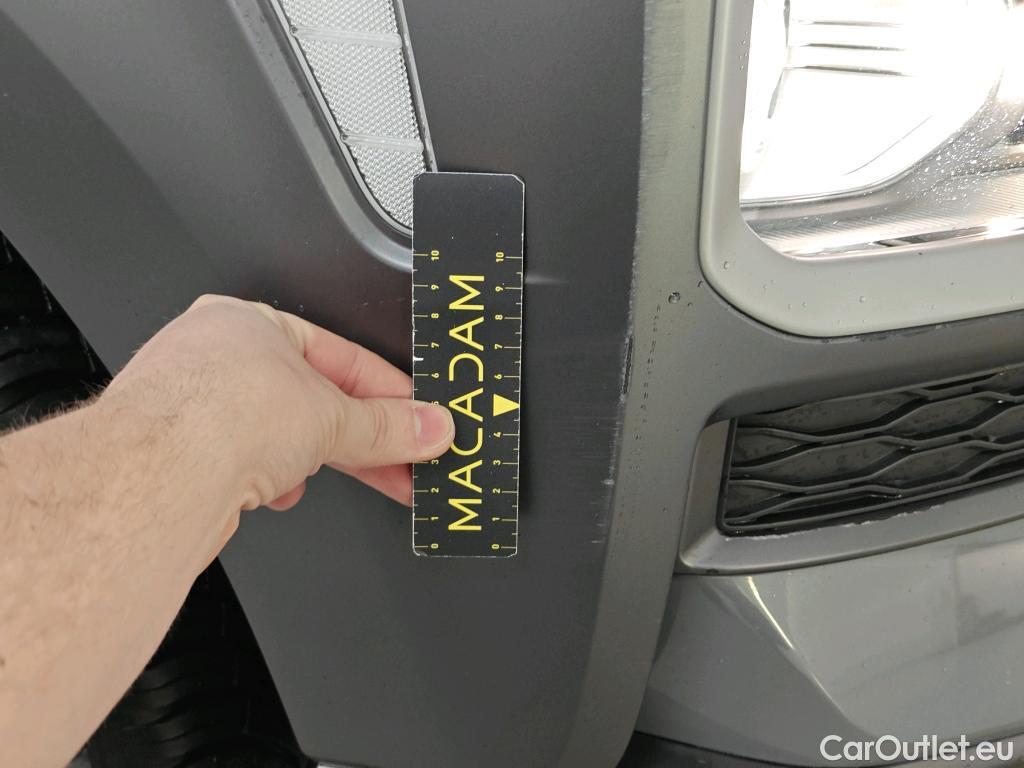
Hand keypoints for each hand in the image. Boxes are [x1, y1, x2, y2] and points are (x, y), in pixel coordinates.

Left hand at [103, 294, 452, 519]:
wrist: (155, 474)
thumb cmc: (216, 414)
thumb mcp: (333, 417)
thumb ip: (388, 427)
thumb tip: (429, 427)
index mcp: (249, 323)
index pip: (338, 355)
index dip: (386, 391)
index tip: (417, 418)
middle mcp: (215, 358)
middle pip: (311, 400)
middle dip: (361, 435)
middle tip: (407, 459)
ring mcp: (192, 407)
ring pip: (280, 435)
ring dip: (319, 460)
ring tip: (357, 479)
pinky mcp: (180, 455)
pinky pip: (247, 464)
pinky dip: (275, 480)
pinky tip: (284, 493)